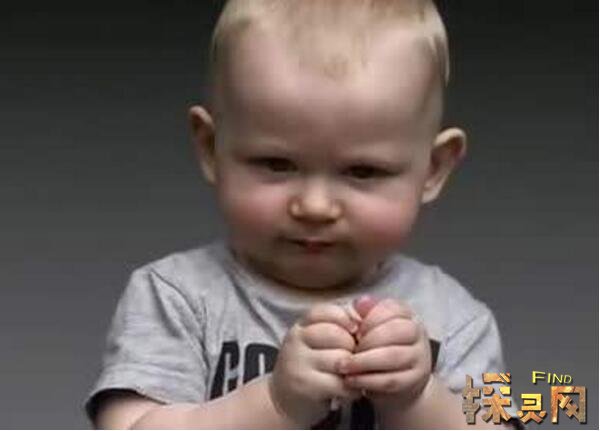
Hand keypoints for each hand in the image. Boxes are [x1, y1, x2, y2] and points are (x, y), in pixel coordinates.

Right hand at [269, 303, 361, 425]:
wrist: (282, 401)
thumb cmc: (309, 367)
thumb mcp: (316, 341)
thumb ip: (337, 325)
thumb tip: (364, 316)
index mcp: (301, 326)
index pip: (327, 311)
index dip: (346, 319)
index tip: (355, 331)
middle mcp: (296, 340)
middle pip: (337, 334)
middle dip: (353, 348)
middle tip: (353, 359)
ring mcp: (299, 363)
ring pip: (340, 359)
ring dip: (354, 370)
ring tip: (352, 376)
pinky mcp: (307, 387)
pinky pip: (340, 383)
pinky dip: (352, 389)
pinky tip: (349, 390)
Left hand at [340, 297, 431, 412]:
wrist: (400, 381)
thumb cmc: (380, 347)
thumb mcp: (374, 327)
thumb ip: (366, 313)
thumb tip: (359, 303)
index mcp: (406, 314)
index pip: (391, 309)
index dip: (369, 320)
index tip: (353, 331)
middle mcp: (417, 332)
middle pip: (394, 331)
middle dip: (366, 341)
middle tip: (346, 350)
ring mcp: (419, 357)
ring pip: (392, 357)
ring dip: (363, 362)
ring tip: (343, 366)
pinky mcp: (414, 380)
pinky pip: (390, 380)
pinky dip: (367, 380)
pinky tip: (351, 379)